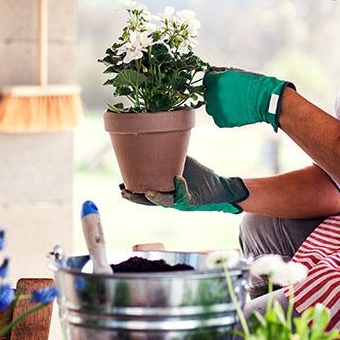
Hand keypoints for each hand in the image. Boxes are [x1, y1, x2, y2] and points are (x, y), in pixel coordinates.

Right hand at [118, 157, 247, 213]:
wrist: (219, 186)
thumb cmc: (198, 175)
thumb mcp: (180, 163)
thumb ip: (168, 156)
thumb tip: (156, 136)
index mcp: (163, 190)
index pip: (144, 192)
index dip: (132, 191)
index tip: (120, 185)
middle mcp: (169, 198)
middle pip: (148, 201)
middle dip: (136, 198)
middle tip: (123, 192)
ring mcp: (180, 201)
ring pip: (164, 202)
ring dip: (155, 197)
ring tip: (147, 192)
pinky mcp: (192, 201)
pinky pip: (185, 195)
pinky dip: (181, 187)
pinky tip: (178, 178)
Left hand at [203, 68, 291, 130]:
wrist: (265, 101)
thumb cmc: (254, 84)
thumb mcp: (236, 73)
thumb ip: (221, 72)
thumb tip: (211, 70)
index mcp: (217, 81)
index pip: (206, 80)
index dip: (212, 81)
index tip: (219, 83)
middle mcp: (214, 95)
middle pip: (207, 94)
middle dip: (214, 93)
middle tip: (228, 94)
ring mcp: (217, 109)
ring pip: (210, 107)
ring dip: (217, 105)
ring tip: (232, 103)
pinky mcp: (221, 121)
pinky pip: (217, 117)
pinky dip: (223, 115)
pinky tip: (234, 110)